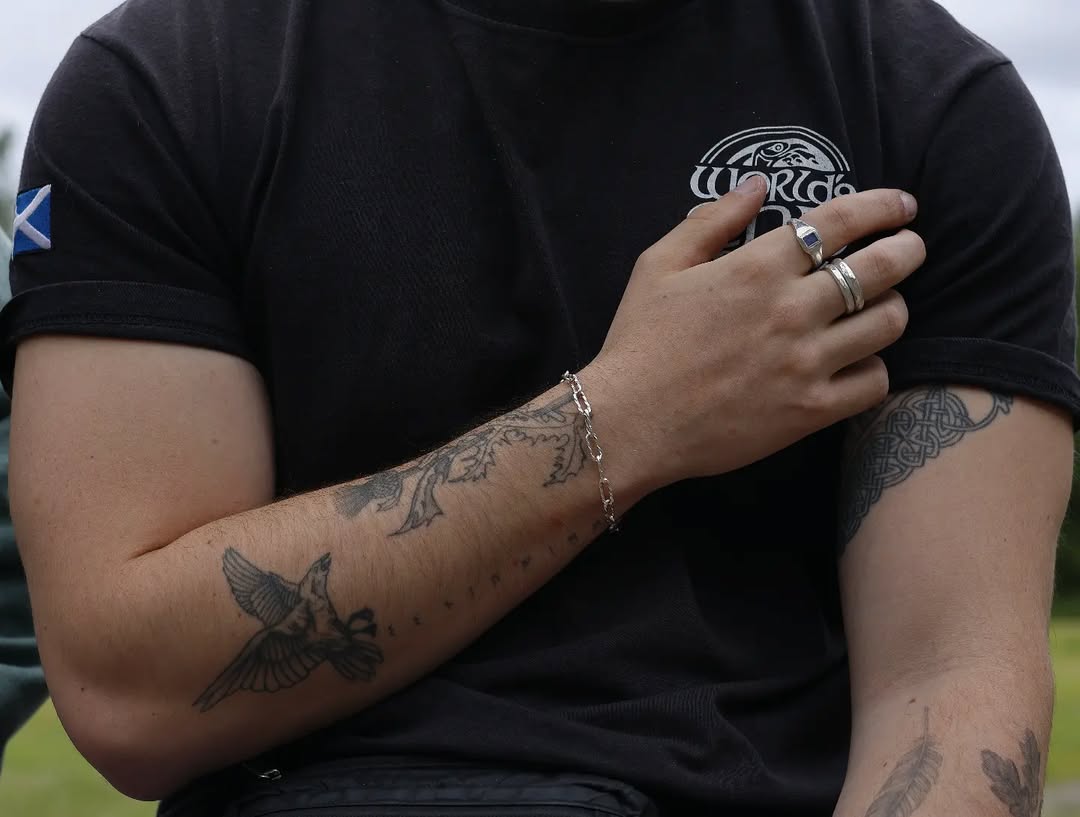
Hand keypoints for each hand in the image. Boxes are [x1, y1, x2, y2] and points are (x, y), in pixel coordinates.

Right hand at [585, 177, 924, 491]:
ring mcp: (805, 362)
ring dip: (894, 307)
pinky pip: (874, 382)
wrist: (631, 422)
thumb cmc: (640, 341)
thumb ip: (712, 220)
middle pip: (882, 266)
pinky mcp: (810, 410)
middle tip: (910, 248)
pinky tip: (858, 362)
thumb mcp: (659, 265)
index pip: (842, 220)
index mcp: (757, 267)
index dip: (884, 206)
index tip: (902, 206)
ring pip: (888, 323)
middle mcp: (791, 309)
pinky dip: (875, 368)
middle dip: (908, 249)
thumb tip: (758, 185)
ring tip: (884, 306)